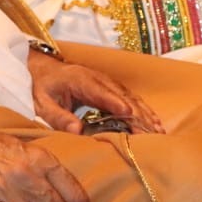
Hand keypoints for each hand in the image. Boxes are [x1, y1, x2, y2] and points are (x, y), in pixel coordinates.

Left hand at [25, 51, 163, 134]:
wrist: (43, 69)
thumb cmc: (41, 88)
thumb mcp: (42, 103)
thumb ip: (58, 117)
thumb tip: (76, 131)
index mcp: (81, 80)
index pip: (100, 92)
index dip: (115, 102)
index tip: (128, 113)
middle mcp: (99, 79)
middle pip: (122, 96)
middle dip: (137, 114)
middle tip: (150, 133)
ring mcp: (107, 82)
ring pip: (131, 97)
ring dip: (145, 113)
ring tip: (159, 130)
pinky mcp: (112, 88)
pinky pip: (131, 98)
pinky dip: (144, 110)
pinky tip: (155, 122)